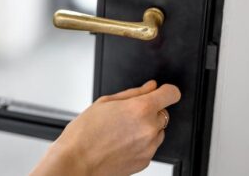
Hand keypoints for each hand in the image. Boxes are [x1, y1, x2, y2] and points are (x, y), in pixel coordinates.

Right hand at [31, 81, 180, 175]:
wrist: (77, 160)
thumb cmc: (84, 132)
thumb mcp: (105, 102)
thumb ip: (133, 93)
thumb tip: (151, 87)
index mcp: (140, 109)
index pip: (171, 94)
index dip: (166, 90)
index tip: (160, 92)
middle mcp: (149, 128)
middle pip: (163, 113)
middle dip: (149, 111)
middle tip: (126, 115)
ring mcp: (149, 147)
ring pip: (158, 131)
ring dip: (146, 128)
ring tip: (121, 131)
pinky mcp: (146, 161)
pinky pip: (150, 146)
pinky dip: (140, 143)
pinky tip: (121, 142)